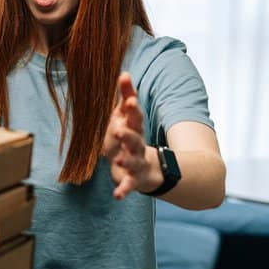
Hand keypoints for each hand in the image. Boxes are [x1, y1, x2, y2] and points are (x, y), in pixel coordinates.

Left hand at [103, 73, 151, 198]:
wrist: (152, 169)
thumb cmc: (133, 138)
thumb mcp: (129, 118)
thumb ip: (126, 97)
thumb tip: (124, 73)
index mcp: (135, 129)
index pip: (134, 117)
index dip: (131, 108)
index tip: (128, 100)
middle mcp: (137, 145)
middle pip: (134, 138)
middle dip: (128, 134)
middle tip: (118, 128)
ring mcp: (136, 163)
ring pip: (132, 161)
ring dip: (125, 160)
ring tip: (116, 159)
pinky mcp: (133, 179)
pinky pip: (128, 185)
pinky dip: (123, 190)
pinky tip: (117, 196)